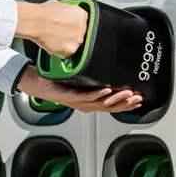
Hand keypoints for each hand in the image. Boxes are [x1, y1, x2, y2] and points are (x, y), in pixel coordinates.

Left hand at [16, 66, 142, 113]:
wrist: (36, 85)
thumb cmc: (54, 83)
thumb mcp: (76, 80)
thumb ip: (89, 78)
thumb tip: (102, 69)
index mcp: (88, 102)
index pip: (111, 106)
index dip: (126, 105)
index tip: (139, 100)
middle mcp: (85, 105)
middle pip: (110, 107)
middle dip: (125, 103)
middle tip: (138, 98)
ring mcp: (78, 102)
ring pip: (101, 103)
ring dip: (116, 99)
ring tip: (128, 93)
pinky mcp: (70, 97)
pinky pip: (86, 96)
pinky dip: (98, 93)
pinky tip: (108, 90)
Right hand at [17, 0, 87, 59]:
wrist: (35, 21)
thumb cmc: (43, 13)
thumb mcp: (59, 5)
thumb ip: (67, 12)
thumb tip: (64, 16)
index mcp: (81, 15)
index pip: (82, 23)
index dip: (73, 26)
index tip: (68, 27)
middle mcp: (82, 27)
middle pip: (79, 34)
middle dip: (70, 35)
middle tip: (59, 34)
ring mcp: (77, 39)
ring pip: (73, 45)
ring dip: (65, 44)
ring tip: (54, 39)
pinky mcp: (70, 50)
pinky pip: (66, 54)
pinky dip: (59, 52)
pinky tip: (52, 45)